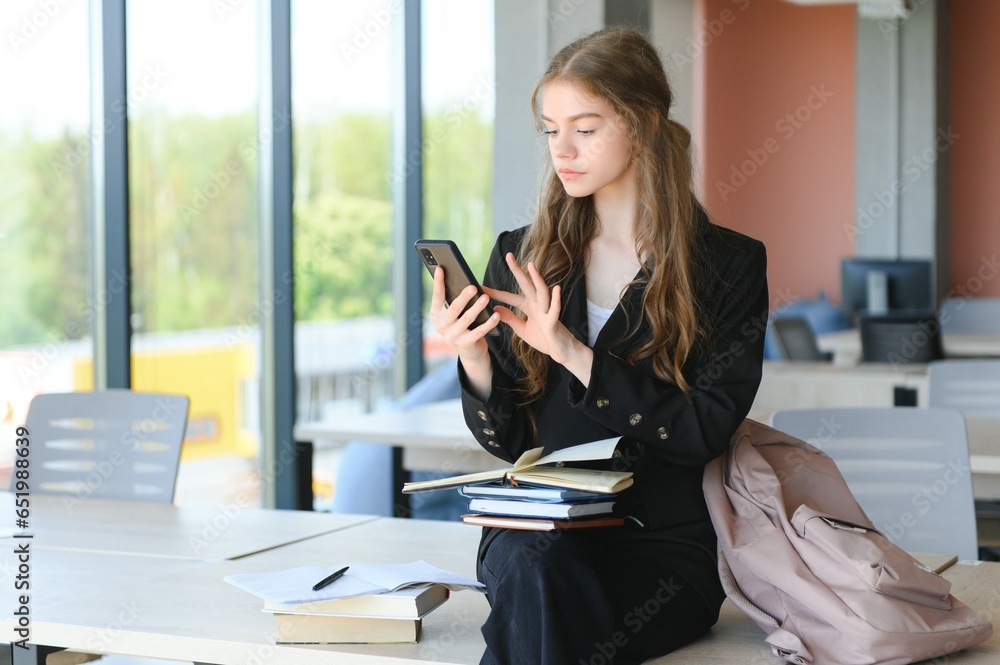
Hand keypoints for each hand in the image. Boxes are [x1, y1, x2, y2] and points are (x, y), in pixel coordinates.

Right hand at [428, 265, 499, 371]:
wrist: (470, 350)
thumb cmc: (463, 324)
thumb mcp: (455, 313)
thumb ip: (454, 299)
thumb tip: (460, 278)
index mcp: (436, 314)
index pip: (437, 296)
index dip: (438, 283)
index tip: (441, 268)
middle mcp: (441, 326)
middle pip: (453, 308)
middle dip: (464, 297)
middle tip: (473, 287)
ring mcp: (452, 336)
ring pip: (467, 319)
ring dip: (477, 308)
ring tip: (486, 298)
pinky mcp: (465, 344)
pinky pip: (479, 331)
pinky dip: (489, 323)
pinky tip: (496, 315)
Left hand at [489, 253, 585, 367]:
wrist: (559, 350)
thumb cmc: (543, 339)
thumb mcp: (521, 329)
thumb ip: (510, 318)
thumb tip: (496, 308)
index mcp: (529, 306)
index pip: (510, 296)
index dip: (496, 292)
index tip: (481, 287)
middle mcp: (537, 305)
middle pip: (526, 285)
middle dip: (517, 271)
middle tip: (508, 256)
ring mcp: (546, 311)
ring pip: (542, 291)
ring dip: (537, 278)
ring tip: (531, 265)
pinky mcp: (554, 321)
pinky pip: (555, 309)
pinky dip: (555, 299)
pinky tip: (556, 288)